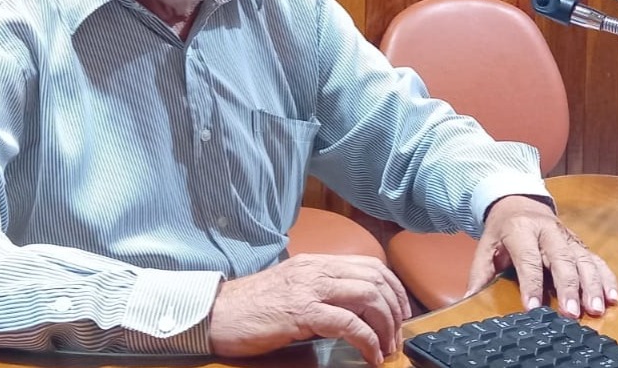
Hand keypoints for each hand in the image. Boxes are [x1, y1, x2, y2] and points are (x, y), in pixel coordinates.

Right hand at [208, 253, 410, 364]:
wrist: (218, 313)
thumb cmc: (251, 307)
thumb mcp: (291, 288)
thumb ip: (319, 290)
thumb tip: (351, 309)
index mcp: (315, 263)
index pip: (370, 265)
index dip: (394, 289)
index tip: (400, 313)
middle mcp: (316, 269)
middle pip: (376, 280)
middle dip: (395, 311)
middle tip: (396, 336)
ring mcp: (309, 288)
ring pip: (368, 297)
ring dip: (386, 327)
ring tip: (386, 348)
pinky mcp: (302, 312)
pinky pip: (349, 323)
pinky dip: (368, 341)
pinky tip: (370, 356)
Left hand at [465, 195, 617, 316]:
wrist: (517, 201)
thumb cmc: (501, 230)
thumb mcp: (485, 245)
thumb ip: (480, 271)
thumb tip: (469, 297)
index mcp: (520, 229)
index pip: (527, 259)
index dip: (530, 284)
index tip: (533, 308)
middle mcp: (547, 231)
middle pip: (561, 259)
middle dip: (568, 287)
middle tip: (571, 313)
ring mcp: (567, 237)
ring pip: (584, 260)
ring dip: (592, 285)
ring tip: (595, 309)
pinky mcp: (580, 244)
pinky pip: (597, 260)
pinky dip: (607, 279)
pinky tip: (612, 298)